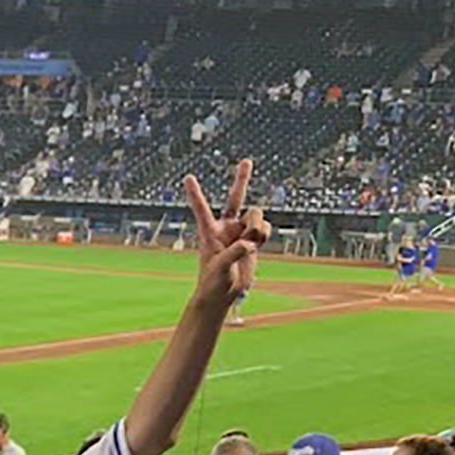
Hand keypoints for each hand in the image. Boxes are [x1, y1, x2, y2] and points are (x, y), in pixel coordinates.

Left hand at [184, 159, 272, 307]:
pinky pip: (266, 228)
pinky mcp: (253, 238)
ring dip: (259, 227)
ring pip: (257, 216)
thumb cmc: (213, 282)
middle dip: (242, 179)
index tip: (188, 178)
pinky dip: (266, 235)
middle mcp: (226, 227)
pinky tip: (257, 246)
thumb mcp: (220, 269)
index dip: (196, 194)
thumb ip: (234, 253)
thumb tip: (249, 242)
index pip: (202, 209)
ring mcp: (240, 231)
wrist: (224, 294)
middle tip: (246, 161)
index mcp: (209, 232)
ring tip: (252, 244)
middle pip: (235, 198)